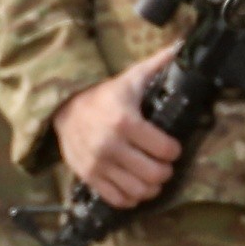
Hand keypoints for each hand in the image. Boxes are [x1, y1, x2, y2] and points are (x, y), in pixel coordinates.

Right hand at [54, 46, 181, 207]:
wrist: (63, 108)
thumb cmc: (103, 95)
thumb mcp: (129, 79)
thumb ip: (156, 65)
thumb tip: (181, 47)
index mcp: (125, 121)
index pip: (165, 149)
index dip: (174, 150)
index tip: (172, 147)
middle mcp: (111, 145)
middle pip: (154, 174)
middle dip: (165, 171)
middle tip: (164, 164)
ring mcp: (99, 164)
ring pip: (137, 190)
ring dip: (151, 187)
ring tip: (152, 178)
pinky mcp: (88, 177)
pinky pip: (116, 198)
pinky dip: (130, 198)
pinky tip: (135, 187)